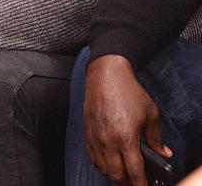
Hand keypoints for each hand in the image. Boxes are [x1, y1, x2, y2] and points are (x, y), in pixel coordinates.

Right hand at [84, 54, 170, 185]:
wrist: (106, 76)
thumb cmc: (127, 91)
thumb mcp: (150, 114)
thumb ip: (156, 138)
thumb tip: (163, 152)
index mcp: (126, 138)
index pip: (134, 171)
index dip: (141, 183)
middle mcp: (108, 140)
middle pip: (116, 174)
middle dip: (127, 182)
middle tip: (135, 182)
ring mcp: (96, 137)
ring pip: (102, 167)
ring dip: (113, 174)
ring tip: (123, 174)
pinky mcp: (87, 131)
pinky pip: (92, 156)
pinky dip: (100, 164)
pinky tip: (108, 163)